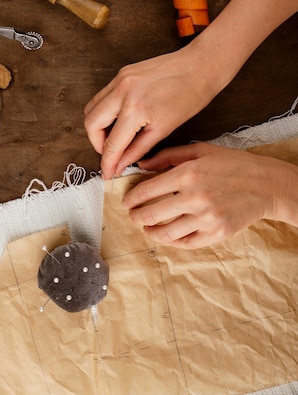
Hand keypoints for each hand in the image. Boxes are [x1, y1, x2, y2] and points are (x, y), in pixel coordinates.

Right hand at [84, 45, 220, 179]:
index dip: (107, 162)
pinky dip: (104, 110)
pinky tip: (120, 120)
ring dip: (97, 126)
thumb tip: (121, 163)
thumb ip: (138, 149)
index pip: (111, 143)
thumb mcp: (164, 129)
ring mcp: (119, 79)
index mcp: (136, 109)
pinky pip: (102, 95)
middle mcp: (122, 91)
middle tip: (110, 154)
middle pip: (90, 123)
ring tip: (114, 137)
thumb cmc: (190, 96)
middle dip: (96, 143)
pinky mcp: (122, 72)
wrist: (200, 66)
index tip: (107, 173)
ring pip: (92, 107)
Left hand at [122, 142, 293, 248]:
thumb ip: (168, 156)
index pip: (146, 191)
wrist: (266, 184)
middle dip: (136, 217)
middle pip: (150, 215)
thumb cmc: (232, 164)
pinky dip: (172, 241)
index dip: (131, 198)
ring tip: (147, 228)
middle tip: (133, 216)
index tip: (127, 201)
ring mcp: (206, 219)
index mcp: (187, 174)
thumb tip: (142, 164)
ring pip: (165, 233)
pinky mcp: (216, 234)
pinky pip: (185, 243)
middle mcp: (194, 198)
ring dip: (150, 232)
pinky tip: (167, 235)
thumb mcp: (200, 151)